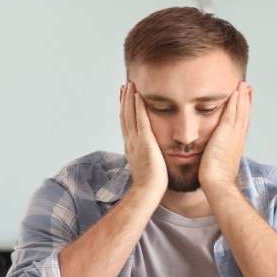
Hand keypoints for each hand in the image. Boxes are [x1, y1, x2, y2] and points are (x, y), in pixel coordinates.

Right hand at [120, 82, 166, 196]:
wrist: (148, 191)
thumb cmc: (151, 184)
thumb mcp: (147, 167)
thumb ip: (148, 158)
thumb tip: (152, 156)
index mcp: (131, 147)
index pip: (126, 125)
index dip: (124, 111)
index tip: (125, 99)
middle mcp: (130, 142)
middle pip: (124, 116)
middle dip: (124, 100)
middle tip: (124, 86)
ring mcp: (135, 141)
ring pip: (129, 114)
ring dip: (129, 98)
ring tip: (130, 84)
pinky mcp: (144, 141)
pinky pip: (141, 120)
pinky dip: (138, 106)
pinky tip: (139, 95)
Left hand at [199, 82, 250, 189]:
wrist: (218, 183)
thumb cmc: (216, 179)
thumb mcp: (220, 163)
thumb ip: (219, 155)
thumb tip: (214, 154)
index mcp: (237, 145)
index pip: (243, 124)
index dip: (245, 112)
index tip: (246, 101)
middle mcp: (239, 138)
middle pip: (245, 115)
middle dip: (247, 101)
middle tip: (248, 88)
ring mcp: (234, 135)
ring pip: (240, 111)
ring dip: (242, 97)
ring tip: (243, 84)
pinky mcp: (226, 133)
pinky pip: (231, 113)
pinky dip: (234, 102)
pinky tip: (234, 92)